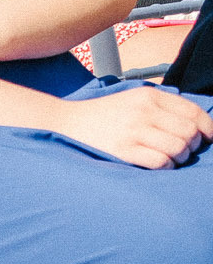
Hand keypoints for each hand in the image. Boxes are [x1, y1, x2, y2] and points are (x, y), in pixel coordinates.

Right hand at [50, 88, 212, 167]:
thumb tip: (196, 126)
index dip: (207, 128)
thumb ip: (161, 107)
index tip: (207, 138)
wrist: (64, 123)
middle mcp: (143, 111)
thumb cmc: (102, 116)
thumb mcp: (132, 100)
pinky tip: (158, 164)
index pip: (193, 112)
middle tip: (183, 151)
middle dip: (192, 145)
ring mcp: (133, 131)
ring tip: (170, 158)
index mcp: (148, 96)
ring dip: (179, 157)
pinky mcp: (123, 150)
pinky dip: (165, 166)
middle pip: (189, 132)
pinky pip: (160, 162)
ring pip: (178, 148)